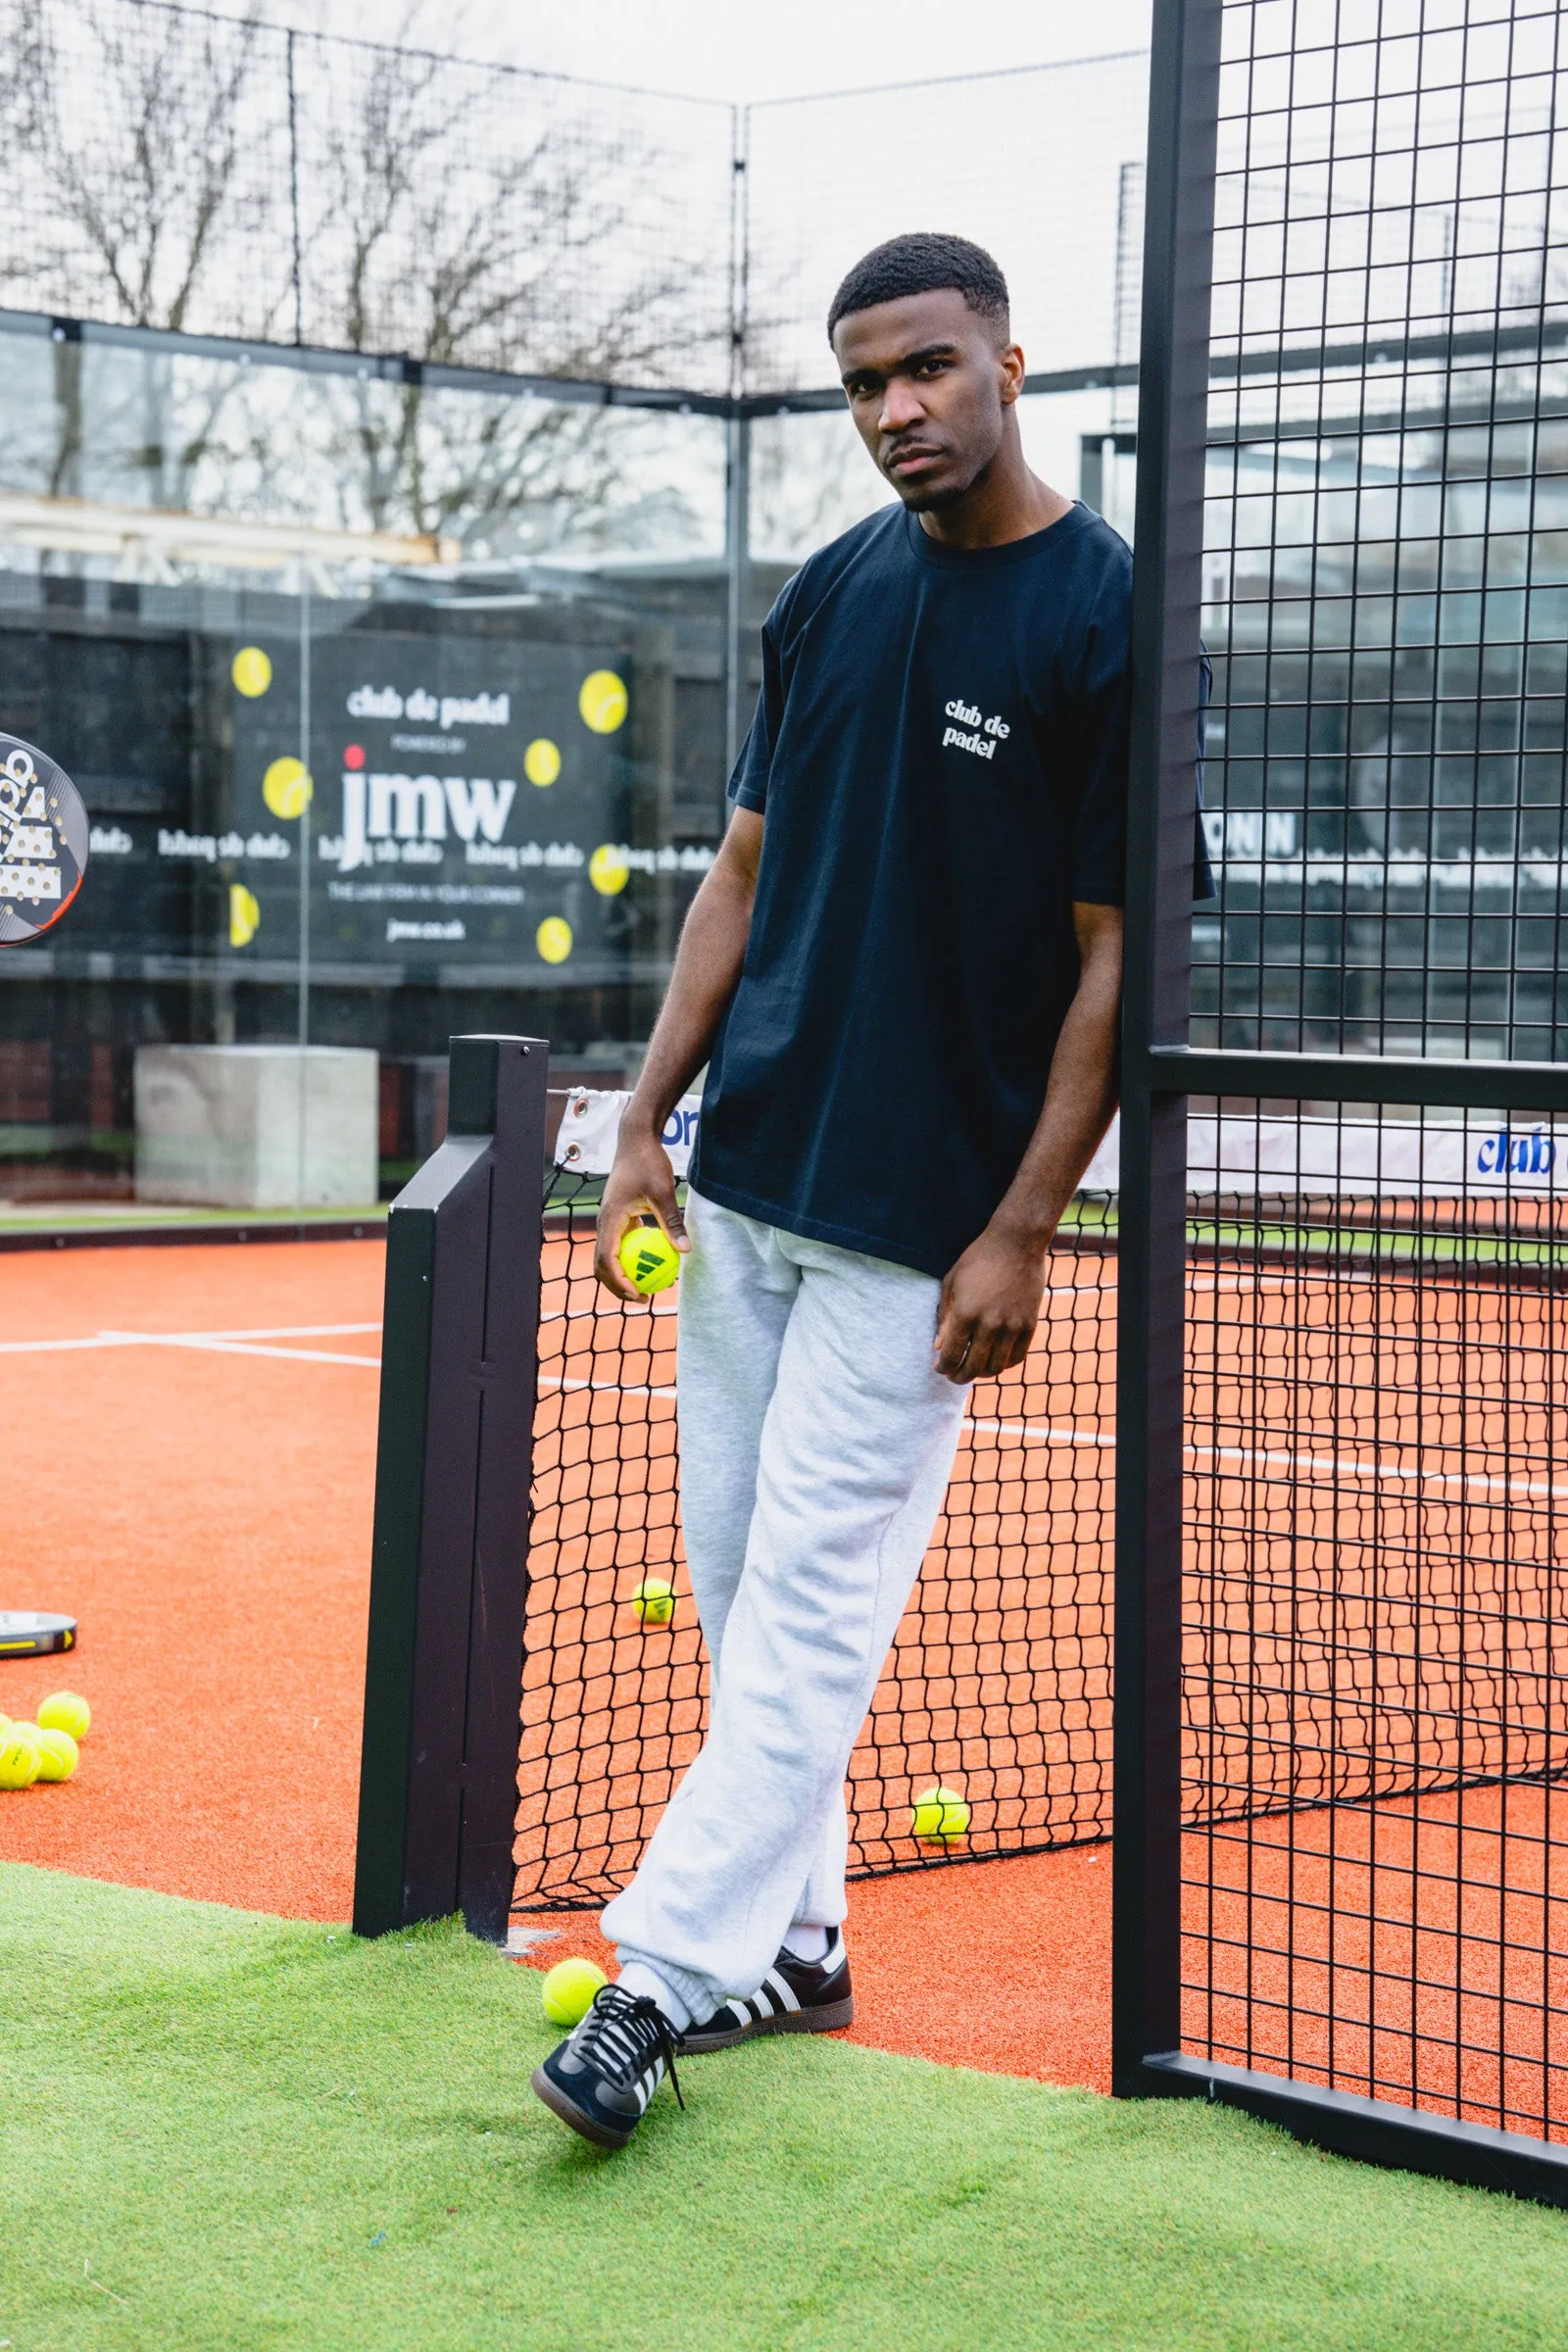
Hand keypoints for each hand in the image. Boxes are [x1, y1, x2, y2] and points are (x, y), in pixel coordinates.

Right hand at [593, 1121, 690, 1300]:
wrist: (636, 1140)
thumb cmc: (648, 1163)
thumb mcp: (664, 1193)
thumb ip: (672, 1222)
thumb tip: (685, 1251)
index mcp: (610, 1218)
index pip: (607, 1259)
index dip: (620, 1281)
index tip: (639, 1293)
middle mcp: (605, 1222)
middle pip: (602, 1264)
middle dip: (618, 1286)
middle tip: (643, 1298)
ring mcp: (610, 1220)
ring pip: (609, 1257)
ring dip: (623, 1275)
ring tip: (647, 1288)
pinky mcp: (619, 1217)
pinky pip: (620, 1245)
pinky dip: (632, 1258)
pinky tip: (654, 1264)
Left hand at [933, 1222, 1048, 1383]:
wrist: (1017, 1243)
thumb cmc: (978, 1259)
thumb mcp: (952, 1283)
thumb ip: (944, 1317)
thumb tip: (938, 1346)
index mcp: (965, 1313)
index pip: (951, 1355)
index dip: (943, 1367)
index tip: (940, 1368)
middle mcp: (989, 1324)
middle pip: (973, 1367)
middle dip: (959, 1377)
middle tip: (954, 1376)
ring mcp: (1012, 1326)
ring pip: (996, 1367)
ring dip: (982, 1373)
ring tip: (974, 1369)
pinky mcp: (1029, 1324)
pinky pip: (1017, 1357)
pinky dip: (1005, 1364)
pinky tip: (995, 1360)